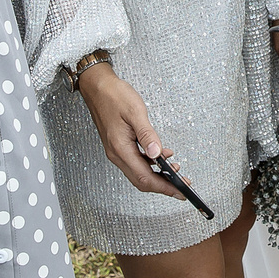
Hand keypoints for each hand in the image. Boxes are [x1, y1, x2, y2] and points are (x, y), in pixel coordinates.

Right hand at [76, 62, 186, 199]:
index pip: (145, 177)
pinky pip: (136, 162)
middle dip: (163, 186)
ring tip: (176, 172)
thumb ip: (147, 134)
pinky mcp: (118, 146)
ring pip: (139, 173)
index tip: (179, 191)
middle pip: (142, 180)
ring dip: (157, 176)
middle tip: (182, 187)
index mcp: (120, 148)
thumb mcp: (135, 112)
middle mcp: (116, 154)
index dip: (164, 187)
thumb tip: (157, 153)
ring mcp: (116, 151)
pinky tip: (162, 157)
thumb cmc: (113, 96)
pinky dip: (151, 164)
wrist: (96, 87)